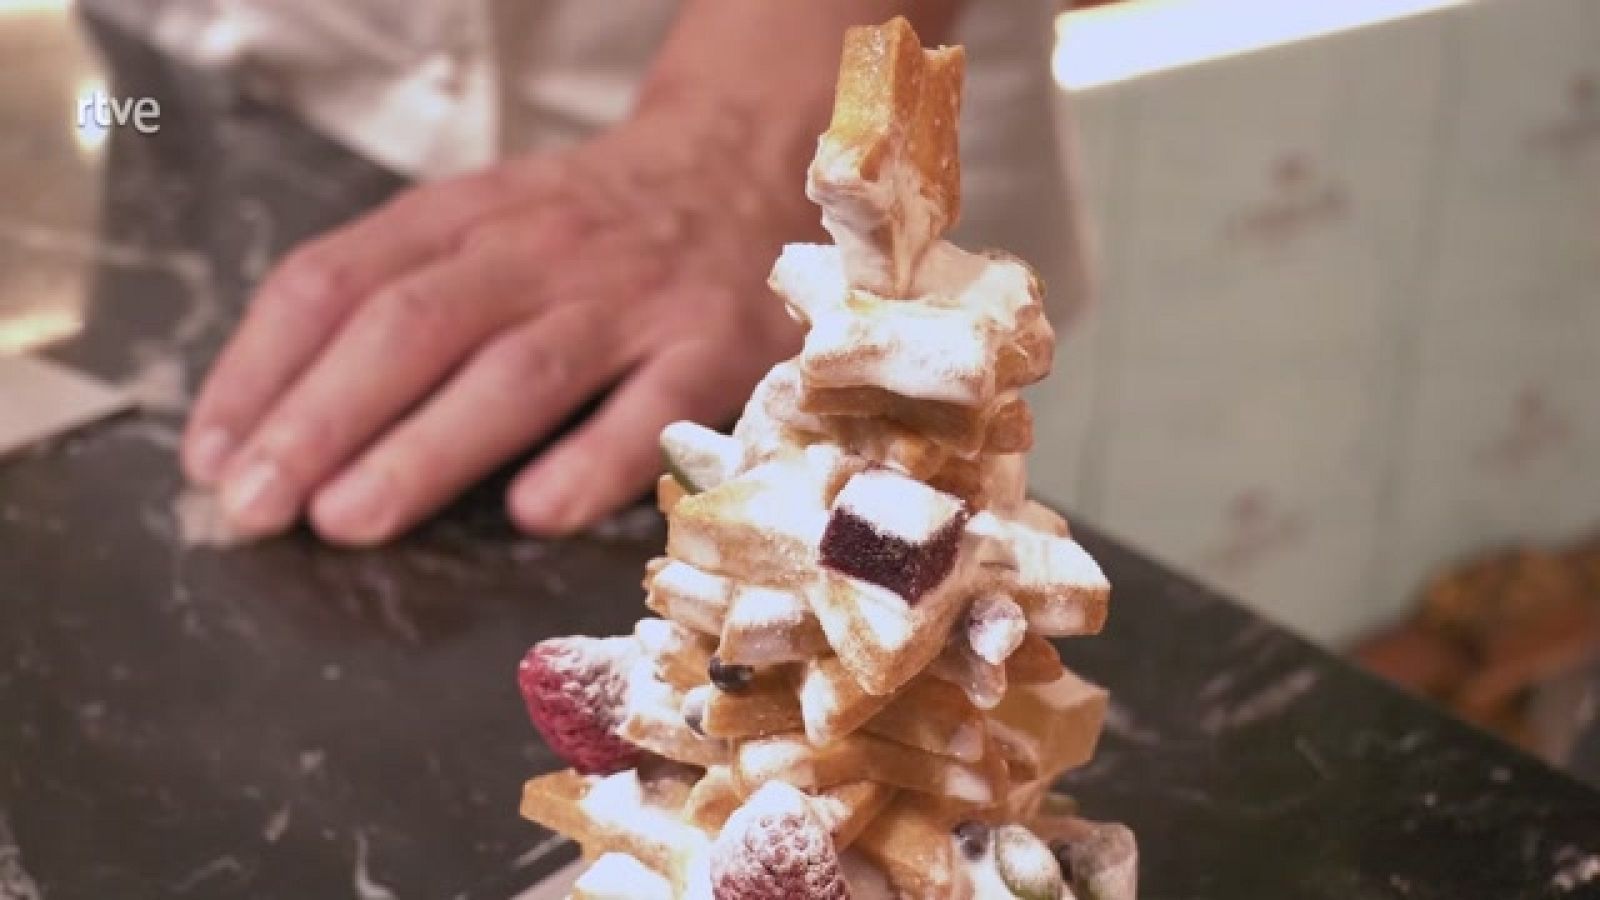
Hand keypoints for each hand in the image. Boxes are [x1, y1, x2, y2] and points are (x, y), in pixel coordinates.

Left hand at [182, 99, 811, 542]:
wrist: (739, 166)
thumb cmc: (587, 225)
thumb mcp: (481, 220)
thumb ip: (396, 292)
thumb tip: (277, 420)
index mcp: (465, 214)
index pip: (339, 279)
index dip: (262, 368)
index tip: (212, 455)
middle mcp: (538, 250)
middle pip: (412, 327)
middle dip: (320, 419)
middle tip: (254, 508)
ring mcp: (629, 300)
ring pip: (515, 373)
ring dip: (424, 449)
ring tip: (347, 520)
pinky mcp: (711, 349)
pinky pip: (648, 410)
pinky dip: (590, 463)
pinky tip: (531, 514)